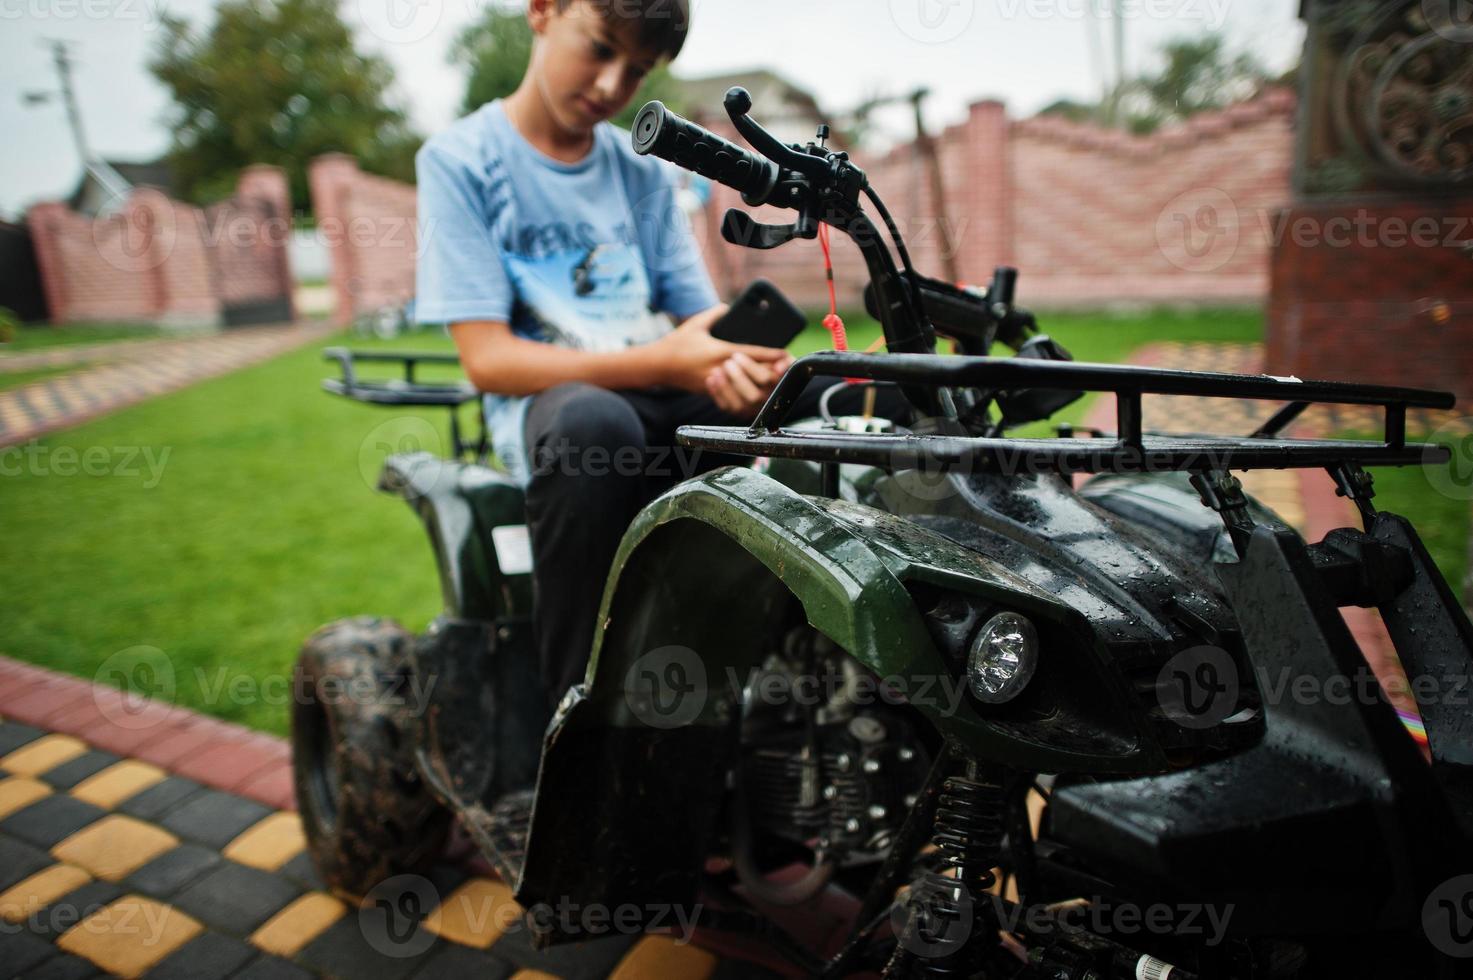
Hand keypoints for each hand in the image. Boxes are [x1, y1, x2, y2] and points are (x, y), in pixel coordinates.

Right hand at [650, 305, 787, 393]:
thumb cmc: (677, 343)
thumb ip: (714, 313)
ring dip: (759, 386)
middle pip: (756, 376)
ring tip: (770, 379)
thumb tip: (727, 307)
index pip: (754, 353)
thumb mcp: (696, 324)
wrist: (658, 365)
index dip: (773, 355)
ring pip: (747, 391)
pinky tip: (753, 390)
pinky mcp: (710, 392)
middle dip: (771, 373)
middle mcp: (721, 368)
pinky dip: (745, 395)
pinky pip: (733, 399)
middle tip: (781, 369)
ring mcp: (716, 383)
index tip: (786, 354)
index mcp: (721, 350)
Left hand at [706, 350, 794, 418]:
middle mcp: (767, 400)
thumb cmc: (756, 359)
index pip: (766, 379)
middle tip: (727, 362)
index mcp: (777, 385)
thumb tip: (781, 365)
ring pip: (740, 406)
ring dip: (726, 387)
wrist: (738, 367)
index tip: (736, 355)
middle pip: (753, 396)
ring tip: (716, 370)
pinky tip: (712, 379)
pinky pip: (727, 408)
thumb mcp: (765, 355)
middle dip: (737, 378)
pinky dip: (718, 393)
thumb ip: (776, 357)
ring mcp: (752, 409)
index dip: (751, 368)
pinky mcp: (739, 412)